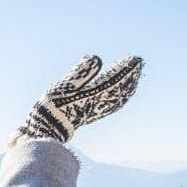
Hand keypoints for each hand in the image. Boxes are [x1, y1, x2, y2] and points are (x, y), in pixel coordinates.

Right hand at [9, 55, 142, 143]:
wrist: (48, 128)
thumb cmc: (54, 105)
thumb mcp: (65, 84)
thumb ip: (81, 71)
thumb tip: (97, 58)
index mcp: (94, 94)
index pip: (115, 79)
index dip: (125, 68)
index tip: (135, 58)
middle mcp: (99, 103)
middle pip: (121, 88)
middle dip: (130, 75)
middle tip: (138, 62)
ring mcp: (97, 110)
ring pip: (119, 97)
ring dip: (128, 86)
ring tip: (135, 76)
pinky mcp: (92, 114)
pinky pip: (113, 105)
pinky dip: (121, 97)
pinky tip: (121, 94)